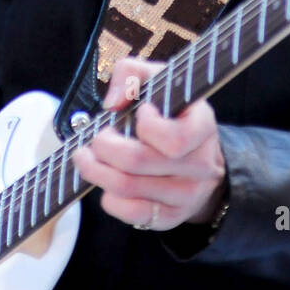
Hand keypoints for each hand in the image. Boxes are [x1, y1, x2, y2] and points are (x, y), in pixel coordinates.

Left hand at [71, 56, 226, 230]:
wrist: (199, 156)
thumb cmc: (173, 113)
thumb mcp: (161, 81)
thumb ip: (133, 73)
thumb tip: (113, 102)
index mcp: (202, 127)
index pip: (174, 139)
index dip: (147, 125)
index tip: (141, 113)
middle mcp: (200, 165)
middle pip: (138, 162)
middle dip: (104, 147)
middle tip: (96, 138)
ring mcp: (187, 195)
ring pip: (127, 188)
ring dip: (96, 171)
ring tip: (86, 157)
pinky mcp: (170, 217)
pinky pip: (130, 213)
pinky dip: (108, 197)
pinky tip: (105, 181)